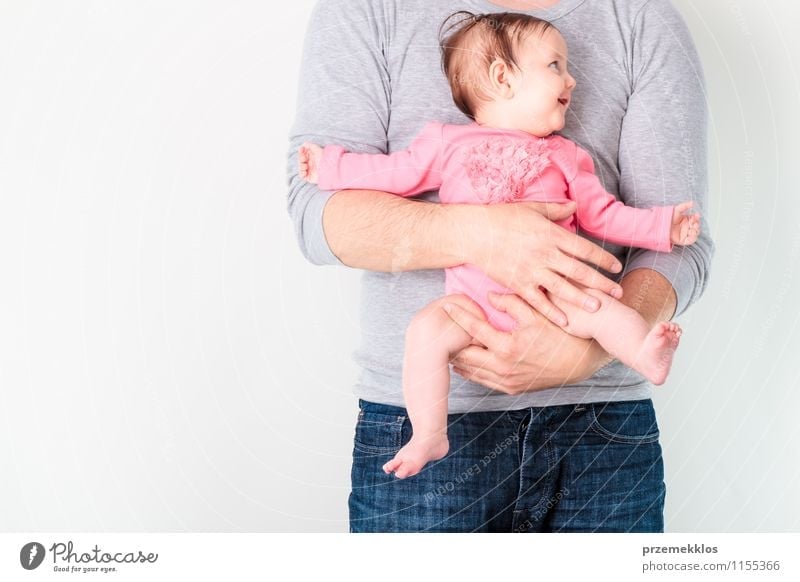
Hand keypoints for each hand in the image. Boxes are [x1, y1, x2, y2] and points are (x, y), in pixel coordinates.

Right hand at [298, 142, 322, 182]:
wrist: (329, 168)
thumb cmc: (324, 157)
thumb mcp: (317, 149)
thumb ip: (310, 145)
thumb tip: (304, 144)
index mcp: (312, 157)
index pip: (303, 153)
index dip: (301, 151)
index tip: (301, 149)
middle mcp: (310, 163)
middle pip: (300, 160)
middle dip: (301, 159)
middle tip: (304, 159)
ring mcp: (310, 170)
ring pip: (300, 168)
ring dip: (301, 166)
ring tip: (306, 166)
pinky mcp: (310, 177)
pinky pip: (302, 176)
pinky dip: (302, 173)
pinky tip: (305, 171)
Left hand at [445, 292, 611, 393]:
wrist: (581, 362)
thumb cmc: (560, 334)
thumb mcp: (537, 314)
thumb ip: (510, 303)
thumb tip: (488, 296)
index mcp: (508, 347)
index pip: (473, 330)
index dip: (458, 316)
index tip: (446, 307)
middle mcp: (504, 367)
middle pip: (465, 355)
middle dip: (451, 342)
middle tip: (438, 329)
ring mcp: (508, 381)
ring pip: (472, 372)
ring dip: (458, 359)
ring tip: (445, 345)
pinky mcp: (513, 389)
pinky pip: (484, 382)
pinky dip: (471, 372)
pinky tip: (463, 364)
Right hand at [453, 201, 623, 326]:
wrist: (474, 233)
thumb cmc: (502, 217)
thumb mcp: (532, 209)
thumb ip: (556, 210)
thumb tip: (576, 205)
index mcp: (552, 234)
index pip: (584, 249)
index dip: (602, 259)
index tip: (616, 267)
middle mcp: (545, 254)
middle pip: (579, 271)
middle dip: (600, 283)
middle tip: (618, 293)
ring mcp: (532, 270)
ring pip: (563, 288)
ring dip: (582, 299)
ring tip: (598, 308)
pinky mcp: (518, 283)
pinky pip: (538, 300)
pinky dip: (552, 312)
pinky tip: (565, 321)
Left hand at [670, 201, 700, 245]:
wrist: (661, 226)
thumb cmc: (668, 218)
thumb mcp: (677, 210)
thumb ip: (685, 206)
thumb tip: (693, 203)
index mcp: (687, 220)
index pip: (696, 219)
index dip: (697, 218)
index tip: (696, 215)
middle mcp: (687, 227)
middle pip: (697, 227)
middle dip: (697, 224)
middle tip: (693, 222)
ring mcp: (685, 234)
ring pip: (695, 233)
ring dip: (695, 231)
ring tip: (691, 228)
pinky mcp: (683, 240)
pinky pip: (691, 240)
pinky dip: (692, 238)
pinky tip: (690, 233)